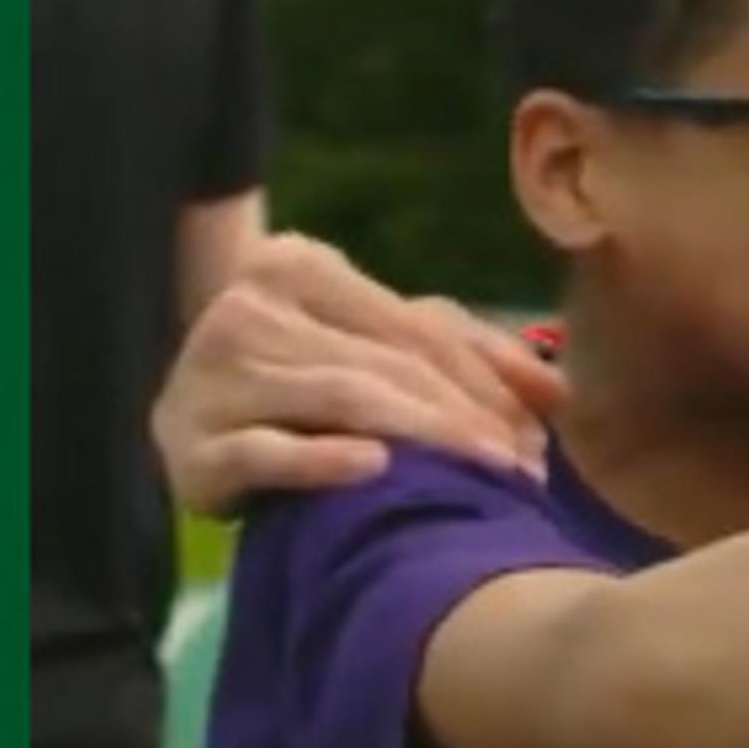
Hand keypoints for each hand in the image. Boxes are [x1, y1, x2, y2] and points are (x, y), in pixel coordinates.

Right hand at [151, 234, 569, 515]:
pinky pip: (266, 451)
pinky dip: (322, 459)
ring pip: (340, 399)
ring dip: (423, 439)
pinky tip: (374, 468)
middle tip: (521, 470)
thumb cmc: (302, 376)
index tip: (537, 436)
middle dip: (464, 417)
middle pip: (385, 364)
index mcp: (300, 267)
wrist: (190, 422)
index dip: (483, 380)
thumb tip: (558, 390)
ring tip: (481, 480)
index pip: (414, 326)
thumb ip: (465, 352)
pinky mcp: (190, 445)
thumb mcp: (379, 347)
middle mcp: (250, 308)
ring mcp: (211, 375)